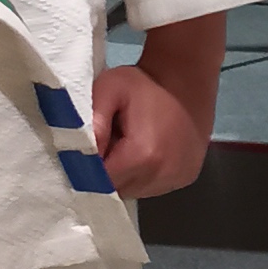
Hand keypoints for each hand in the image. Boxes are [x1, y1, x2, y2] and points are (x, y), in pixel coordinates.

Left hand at [92, 9, 226, 199]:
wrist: (186, 77)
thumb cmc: (143, 83)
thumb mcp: (108, 89)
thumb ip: (92, 121)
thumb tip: (81, 154)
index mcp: (141, 156)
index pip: (100, 181)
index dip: (89, 168)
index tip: (88, 150)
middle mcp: (162, 175)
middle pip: (118, 190)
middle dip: (108, 172)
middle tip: (110, 143)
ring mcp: (177, 179)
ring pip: (135, 191)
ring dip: (126, 175)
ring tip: (129, 146)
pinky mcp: (186, 178)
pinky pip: (153, 186)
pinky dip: (144, 175)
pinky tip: (147, 151)